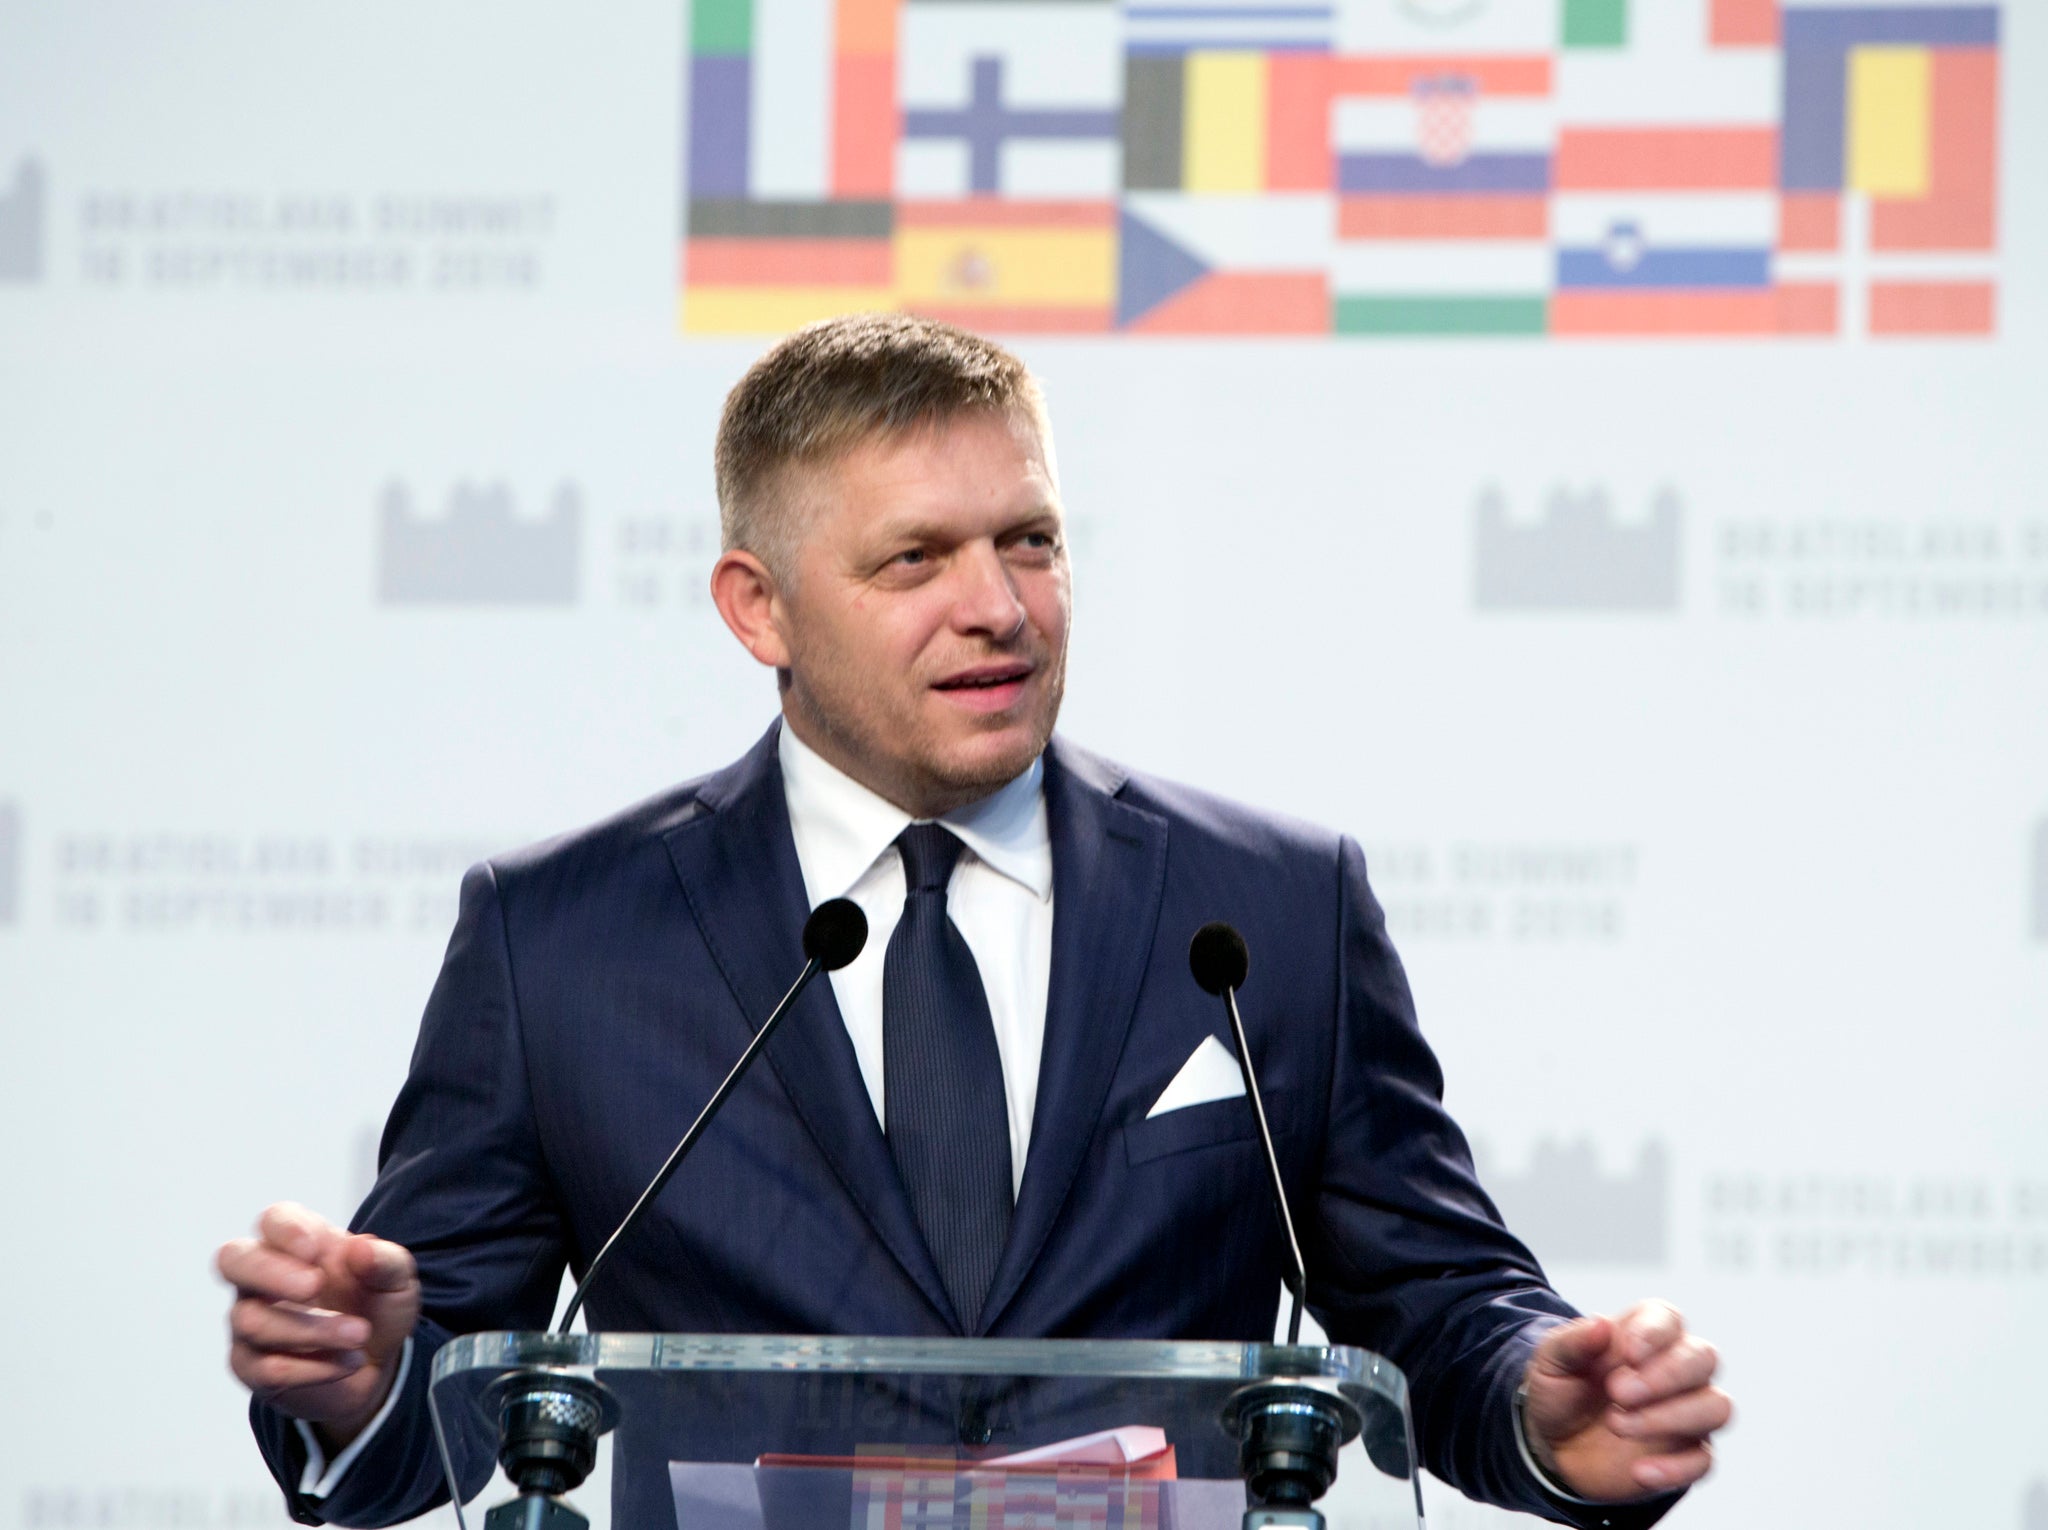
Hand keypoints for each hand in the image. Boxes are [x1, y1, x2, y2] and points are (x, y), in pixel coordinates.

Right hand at [217, 1201, 420, 1448]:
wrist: (375, 1363)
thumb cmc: (376, 1306)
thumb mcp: (397, 1280)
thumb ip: (385, 1261)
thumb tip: (361, 1249)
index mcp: (298, 1243)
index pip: (274, 1219)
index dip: (287, 1230)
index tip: (315, 1249)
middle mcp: (263, 1278)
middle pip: (233, 1259)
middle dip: (271, 1272)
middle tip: (314, 1285)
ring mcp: (250, 1322)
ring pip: (253, 1322)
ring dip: (313, 1331)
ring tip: (360, 1334)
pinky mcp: (250, 1367)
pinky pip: (266, 1369)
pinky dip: (313, 1368)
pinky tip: (347, 1364)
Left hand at [1522, 1300, 1730, 1501]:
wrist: (1556, 1443)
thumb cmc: (1561, 1390)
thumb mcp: (1550, 1362)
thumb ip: (1572, 1342)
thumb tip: (1601, 1323)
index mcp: (1643, 1332)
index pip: (1668, 1318)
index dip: (1653, 1333)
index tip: (1627, 1354)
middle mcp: (1675, 1367)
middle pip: (1704, 1357)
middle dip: (1666, 1375)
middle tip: (1618, 1393)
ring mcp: (1686, 1411)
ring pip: (1716, 1406)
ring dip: (1671, 1418)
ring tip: (1617, 1426)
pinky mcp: (1686, 1453)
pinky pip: (1704, 1460)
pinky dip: (1676, 1468)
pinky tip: (1640, 1471)